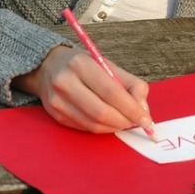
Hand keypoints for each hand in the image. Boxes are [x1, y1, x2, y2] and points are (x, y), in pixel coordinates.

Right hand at [13, 45, 152, 133]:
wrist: (47, 67)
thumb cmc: (83, 65)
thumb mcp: (108, 65)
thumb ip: (131, 84)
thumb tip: (143, 110)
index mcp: (82, 64)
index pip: (111, 92)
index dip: (132, 109)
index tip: (147, 119)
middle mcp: (66, 82)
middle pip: (101, 111)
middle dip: (124, 121)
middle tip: (138, 123)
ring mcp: (58, 101)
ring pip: (93, 124)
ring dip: (115, 127)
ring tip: (126, 122)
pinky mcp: (56, 115)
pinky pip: (85, 128)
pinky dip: (102, 129)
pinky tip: (110, 123)